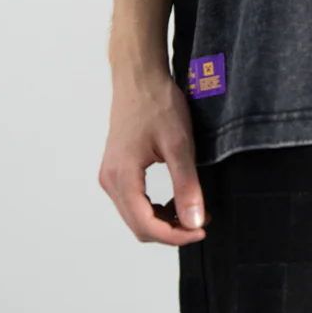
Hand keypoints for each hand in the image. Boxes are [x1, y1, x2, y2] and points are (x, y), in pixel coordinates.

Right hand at [98, 69, 209, 244]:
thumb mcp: (179, 144)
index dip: (175, 236)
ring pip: (135, 215)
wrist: (140, 77)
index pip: (146, 225)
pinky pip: (133, 201)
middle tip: (201, 221)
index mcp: (122, 177)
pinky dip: (154, 207)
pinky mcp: (116, 168)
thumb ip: (186, 185)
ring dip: (163, 220)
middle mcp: (110, 180)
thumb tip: (194, 221)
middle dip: (171, 230)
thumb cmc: (158, 103)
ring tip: (192, 210)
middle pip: (138, 225)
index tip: (201, 230)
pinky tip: (175, 198)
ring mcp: (110, 175)